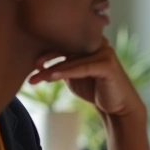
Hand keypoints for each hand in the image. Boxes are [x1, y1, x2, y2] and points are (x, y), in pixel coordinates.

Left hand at [27, 40, 145, 119]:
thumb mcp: (75, 76)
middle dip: (46, 57)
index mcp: (90, 43)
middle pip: (67, 46)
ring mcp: (104, 52)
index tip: (32, 63)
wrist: (117, 108)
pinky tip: (49, 77)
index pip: (65, 41)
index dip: (46, 49)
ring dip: (52, 69)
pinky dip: (64, 72)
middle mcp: (98, 43)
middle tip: (32, 68)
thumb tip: (38, 63)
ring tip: (36, 78)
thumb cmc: (96, 90)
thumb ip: (63, 66)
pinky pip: (81, 67)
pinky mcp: (107, 65)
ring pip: (72, 59)